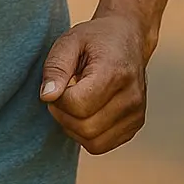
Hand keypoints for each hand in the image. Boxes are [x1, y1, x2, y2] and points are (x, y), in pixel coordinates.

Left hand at [40, 14, 148, 153]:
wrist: (127, 39)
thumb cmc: (94, 39)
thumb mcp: (69, 41)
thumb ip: (56, 68)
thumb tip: (47, 97)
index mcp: (115, 73)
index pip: (78, 105)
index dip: (58, 98)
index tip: (57, 84)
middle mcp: (131, 97)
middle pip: (85, 127)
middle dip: (62, 115)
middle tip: (60, 94)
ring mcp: (136, 114)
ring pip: (93, 142)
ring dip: (72, 127)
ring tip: (71, 102)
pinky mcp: (135, 125)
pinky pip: (101, 145)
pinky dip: (85, 134)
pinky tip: (83, 112)